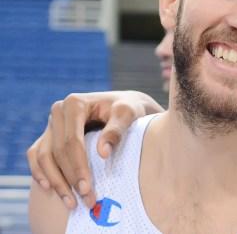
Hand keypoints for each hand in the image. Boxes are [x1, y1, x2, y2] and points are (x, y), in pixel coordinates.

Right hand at [26, 91, 163, 208]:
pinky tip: (49, 189)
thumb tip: (103, 153)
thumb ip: (117, 130)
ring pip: (43, 157)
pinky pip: (36, 156)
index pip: (72, 142)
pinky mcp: (49, 135)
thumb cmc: (129, 109)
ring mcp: (52, 124)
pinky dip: (40, 173)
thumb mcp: (128, 114)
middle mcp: (58, 112)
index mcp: (74, 104)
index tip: (87, 189)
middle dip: (69, 180)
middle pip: (57, 152)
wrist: (125, 105)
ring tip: (71, 202)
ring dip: (55, 182)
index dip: (78, 167)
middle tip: (85, 201)